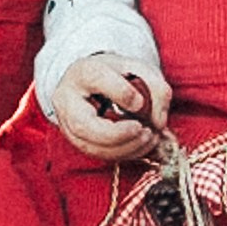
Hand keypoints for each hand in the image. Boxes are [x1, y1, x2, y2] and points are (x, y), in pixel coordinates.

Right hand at [52, 54, 170, 161]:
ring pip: (91, 146)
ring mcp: (68, 125)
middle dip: (118, 134)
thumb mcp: (139, 70)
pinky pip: (99, 155)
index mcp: (82, 72)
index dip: (122, 93)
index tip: (141, 103)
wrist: (96, 85)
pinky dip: (125, 153)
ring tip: (149, 138)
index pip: (96, 79)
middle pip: (83, 125)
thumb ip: (155, 88)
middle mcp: (68, 100)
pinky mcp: (78, 142)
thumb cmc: (117, 76)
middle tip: (145, 131)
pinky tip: (141, 144)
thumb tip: (159, 121)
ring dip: (126, 148)